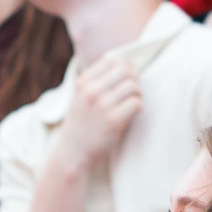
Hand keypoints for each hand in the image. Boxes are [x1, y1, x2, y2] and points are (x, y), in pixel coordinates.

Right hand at [52, 58, 142, 173]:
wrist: (72, 151)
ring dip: (138, 93)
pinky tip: (132, 113)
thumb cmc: (81, 123)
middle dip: (134, 78)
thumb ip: (96, 81)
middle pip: (124, 70)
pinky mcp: (114, 121)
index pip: (111, 60)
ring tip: (133, 102)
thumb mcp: (80, 97)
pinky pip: (136, 103)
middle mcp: (91, 91)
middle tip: (134, 89)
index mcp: (83, 82)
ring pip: (133, 86)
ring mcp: (102, 106)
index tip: (126, 76)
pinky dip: (138, 107)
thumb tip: (125, 65)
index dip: (123, 65)